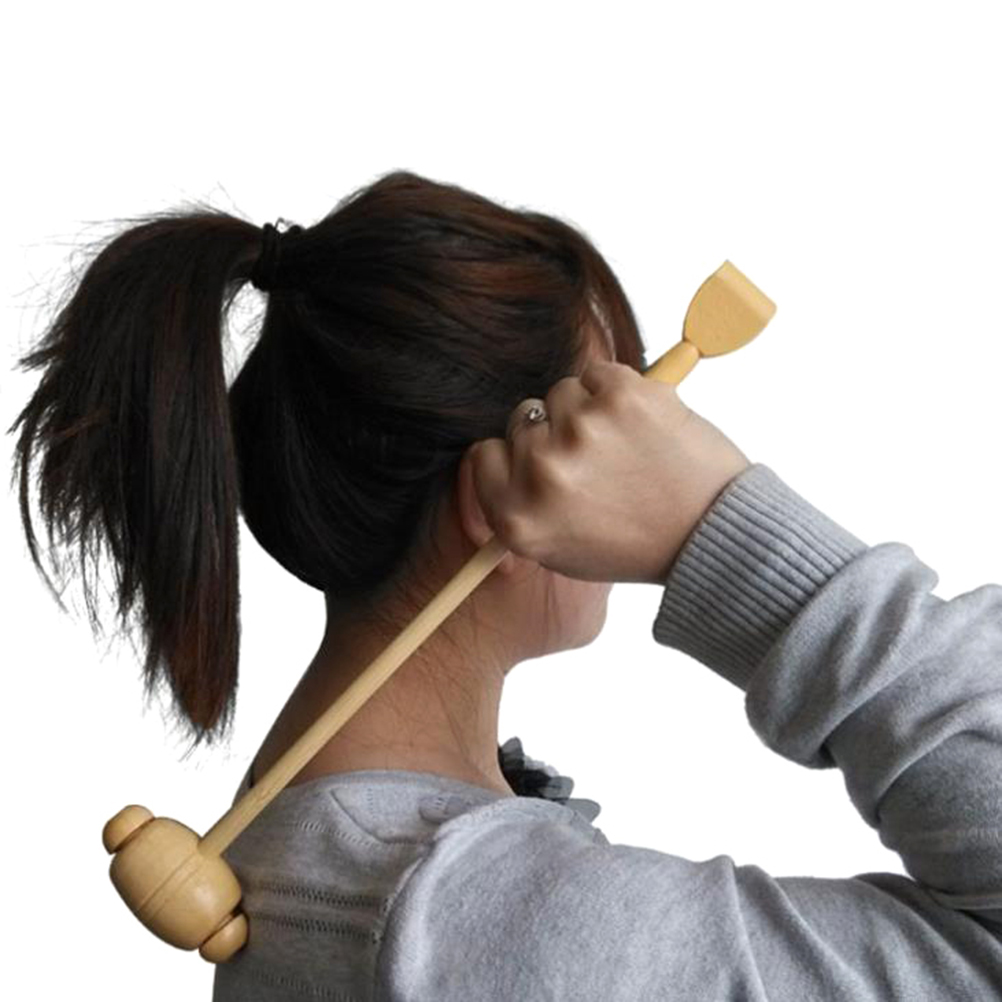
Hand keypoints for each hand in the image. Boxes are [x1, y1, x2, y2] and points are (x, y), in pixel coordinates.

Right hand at [461, 359, 751, 584]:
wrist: (712, 532)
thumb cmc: (638, 544)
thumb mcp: (559, 551)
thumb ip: (520, 510)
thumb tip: (501, 463)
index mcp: (520, 517)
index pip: (484, 455)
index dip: (513, 456)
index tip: (539, 463)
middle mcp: (543, 473)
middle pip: (523, 418)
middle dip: (555, 433)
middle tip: (598, 464)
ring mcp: (581, 430)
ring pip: (562, 392)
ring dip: (588, 411)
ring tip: (626, 449)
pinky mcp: (621, 396)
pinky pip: (598, 373)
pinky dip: (618, 391)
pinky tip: (641, 428)